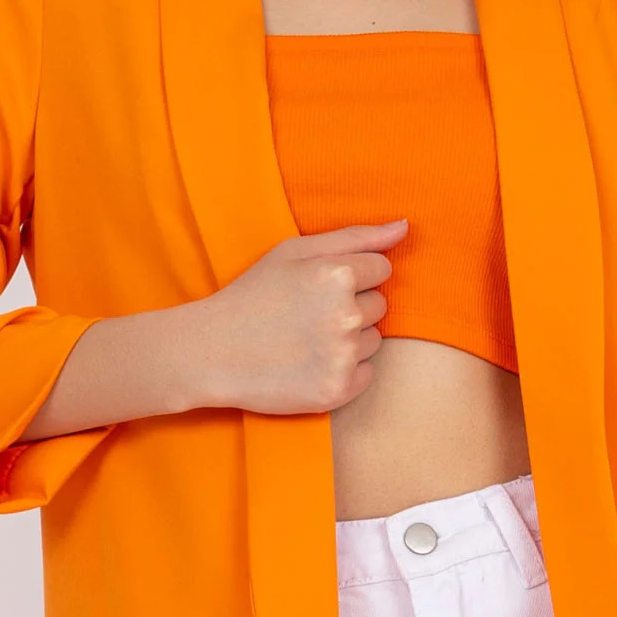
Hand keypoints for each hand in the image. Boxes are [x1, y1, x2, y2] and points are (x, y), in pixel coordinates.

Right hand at [183, 219, 407, 414]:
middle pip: (379, 305)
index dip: (352, 275)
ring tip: (307, 339)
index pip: (382, 268)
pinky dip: (345, 371)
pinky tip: (311, 363)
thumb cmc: (254, 294)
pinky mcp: (337, 390)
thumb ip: (355, 236)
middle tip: (308, 313)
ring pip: (374, 340)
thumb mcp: (295, 251)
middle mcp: (346, 315)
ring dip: (350, 339)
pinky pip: (366, 374)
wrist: (212, 352)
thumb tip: (404, 226)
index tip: (320, 286)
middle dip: (352, 306)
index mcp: (337, 274)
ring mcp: (343, 356)